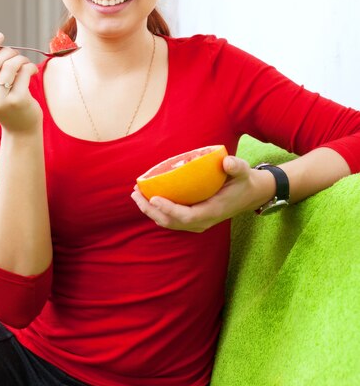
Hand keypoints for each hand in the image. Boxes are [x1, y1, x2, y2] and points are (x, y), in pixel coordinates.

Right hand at [0, 30, 41, 132]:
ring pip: (9, 66)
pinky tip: (32, 70)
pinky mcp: (17, 101)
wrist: (21, 127)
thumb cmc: (6, 99)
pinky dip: (30, 66)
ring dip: (20, 59)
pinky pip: (23, 72)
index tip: (0, 36)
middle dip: (8, 52)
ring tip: (24, 63)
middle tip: (16, 54)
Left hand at [131, 156, 271, 231]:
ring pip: (168, 223)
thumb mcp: (243, 171)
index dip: (168, 209)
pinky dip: (157, 211)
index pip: (187, 216)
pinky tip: (147, 197)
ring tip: (136, 195)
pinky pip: (171, 219)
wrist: (250, 194)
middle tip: (136, 193)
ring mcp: (197, 223)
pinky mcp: (193, 219)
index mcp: (213, 211)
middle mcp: (203, 221)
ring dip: (150, 211)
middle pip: (171, 222)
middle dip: (151, 210)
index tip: (153, 198)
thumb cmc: (243, 181)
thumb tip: (226, 161)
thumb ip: (236, 167)